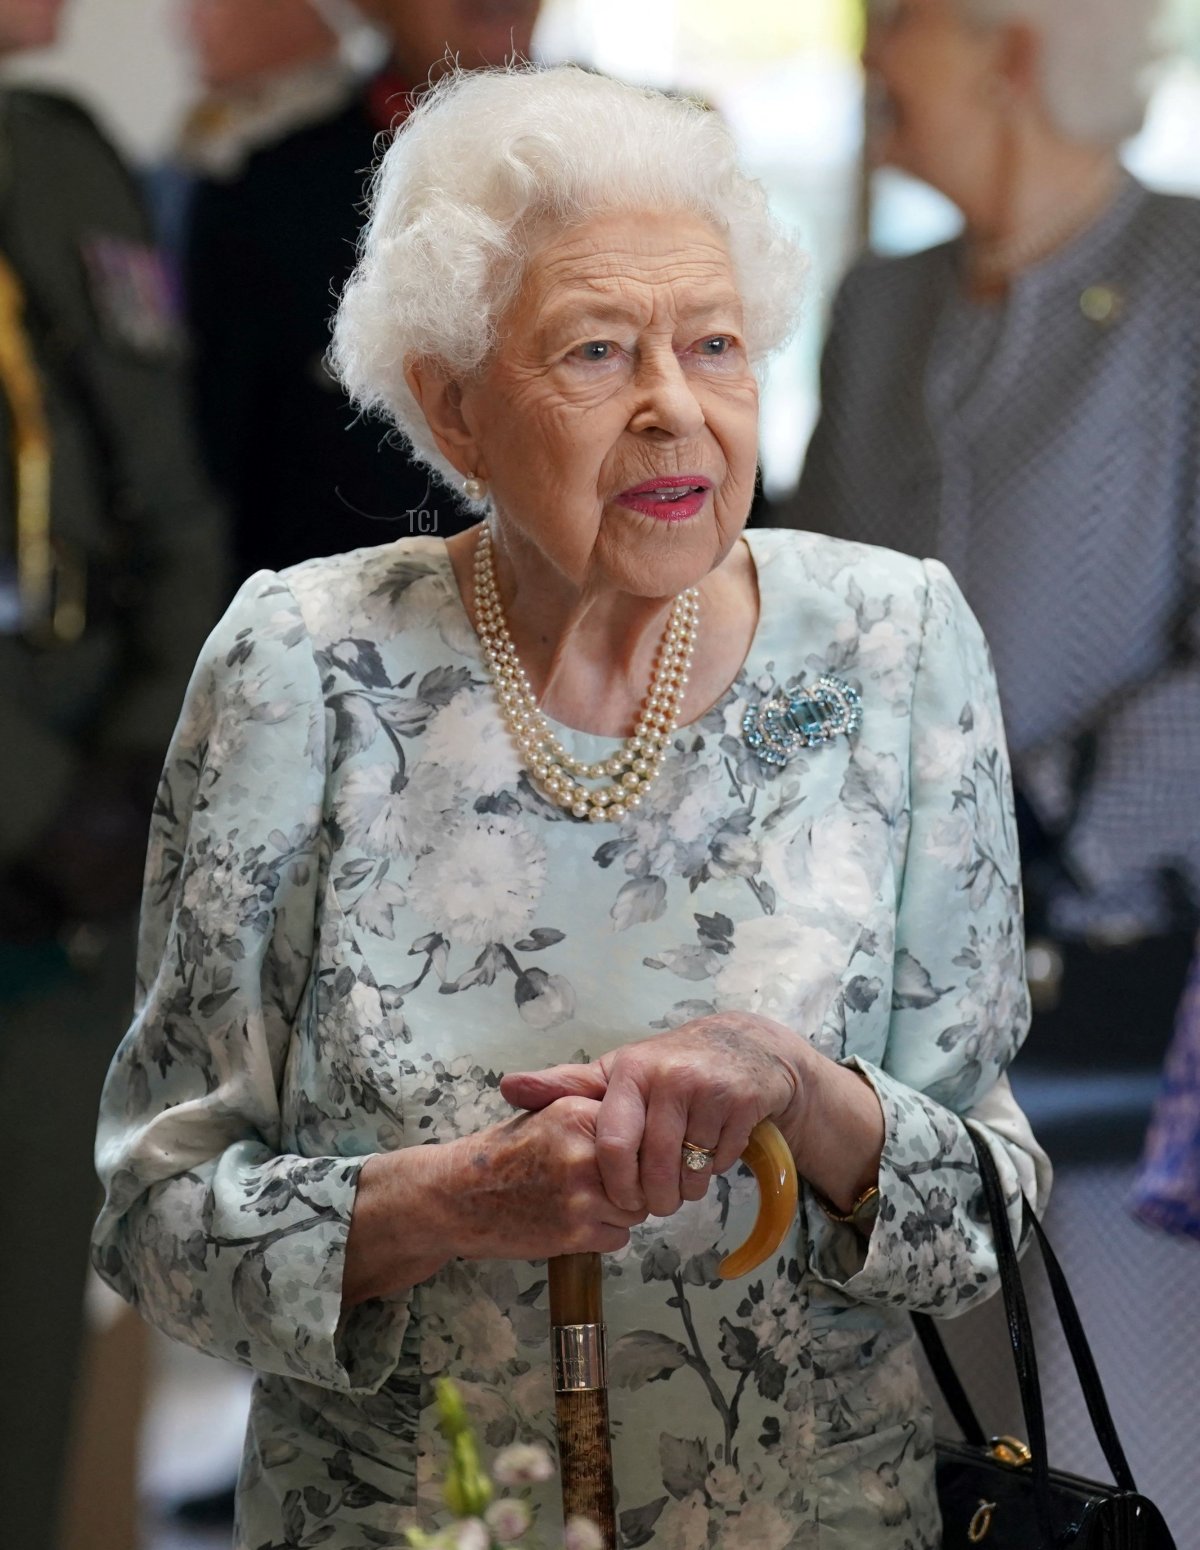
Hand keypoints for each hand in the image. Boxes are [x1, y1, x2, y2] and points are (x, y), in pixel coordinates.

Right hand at [346, 1095, 650, 1302]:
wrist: (457, 1197)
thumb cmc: (502, 1153)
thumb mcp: (545, 1113)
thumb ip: (591, 1112)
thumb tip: (646, 1117)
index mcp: (576, 1114)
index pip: (641, 1129)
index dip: (640, 1144)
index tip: (631, 1153)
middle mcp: (583, 1153)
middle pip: (644, 1171)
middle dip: (634, 1180)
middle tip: (613, 1183)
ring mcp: (580, 1196)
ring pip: (637, 1207)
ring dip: (622, 1210)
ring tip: (590, 1203)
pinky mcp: (575, 1234)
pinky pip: (619, 1237)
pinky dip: (605, 1235)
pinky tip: (578, 1224)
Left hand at [500, 1013, 811, 1219]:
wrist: (743, 1047)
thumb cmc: (667, 1069)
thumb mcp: (616, 1074)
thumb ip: (563, 1086)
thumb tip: (506, 1087)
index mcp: (630, 1073)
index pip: (613, 1147)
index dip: (616, 1186)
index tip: (620, 1199)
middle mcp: (668, 1077)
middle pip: (654, 1169)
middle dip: (653, 1200)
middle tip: (654, 1202)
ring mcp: (708, 1089)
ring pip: (690, 1173)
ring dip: (685, 1190)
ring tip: (681, 1180)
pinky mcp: (741, 1103)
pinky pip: (720, 1163)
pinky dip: (714, 1171)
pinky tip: (710, 1152)